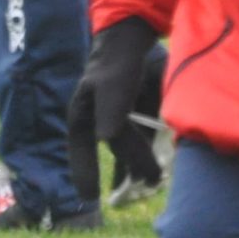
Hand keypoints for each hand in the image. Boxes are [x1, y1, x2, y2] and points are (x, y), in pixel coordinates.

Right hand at [68, 16, 158, 203]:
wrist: (130, 40)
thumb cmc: (116, 63)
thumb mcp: (111, 87)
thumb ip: (110, 112)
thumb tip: (103, 140)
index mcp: (82, 116)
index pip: (84, 150)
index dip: (85, 172)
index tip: (89, 197)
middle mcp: (96, 120)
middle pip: (115, 148)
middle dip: (130, 166)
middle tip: (149, 181)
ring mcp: (115, 118)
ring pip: (127, 147)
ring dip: (139, 163)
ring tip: (154, 180)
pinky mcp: (133, 114)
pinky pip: (140, 137)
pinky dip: (147, 151)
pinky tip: (155, 167)